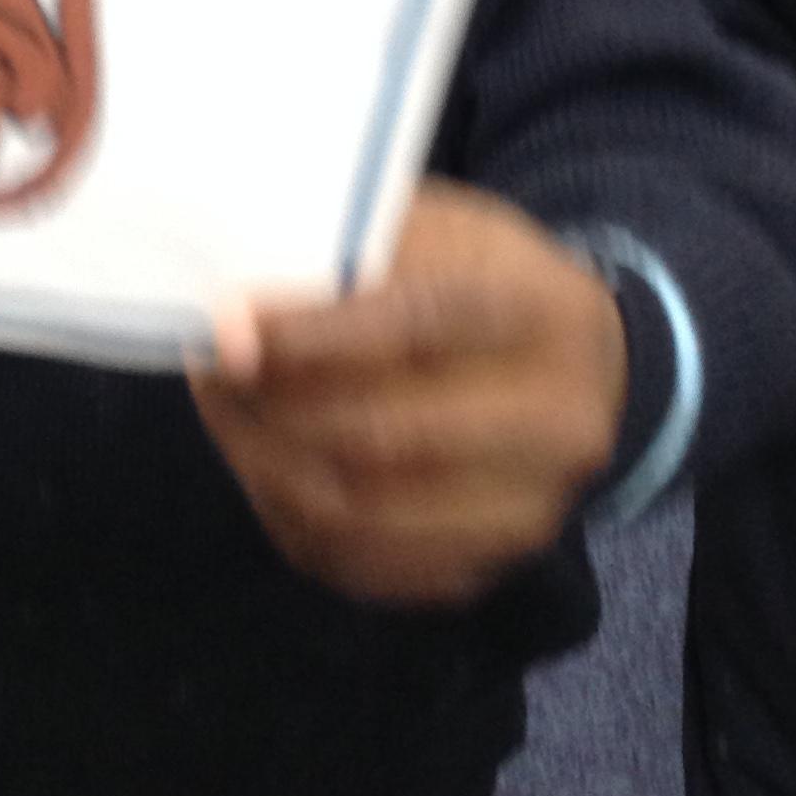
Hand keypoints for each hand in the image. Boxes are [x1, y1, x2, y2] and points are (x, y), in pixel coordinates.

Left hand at [189, 179, 627, 606]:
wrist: (586, 365)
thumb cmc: (492, 281)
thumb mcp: (449, 230)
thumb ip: (363, 250)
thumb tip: (248, 293)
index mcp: (546, 312)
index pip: (420, 323)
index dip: (313, 332)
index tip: (228, 328)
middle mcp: (556, 421)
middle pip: (387, 432)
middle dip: (272, 405)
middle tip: (209, 368)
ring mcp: (528, 507)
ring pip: (363, 510)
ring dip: (266, 463)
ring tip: (226, 411)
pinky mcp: (491, 565)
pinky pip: (364, 564)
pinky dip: (293, 518)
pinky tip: (264, 463)